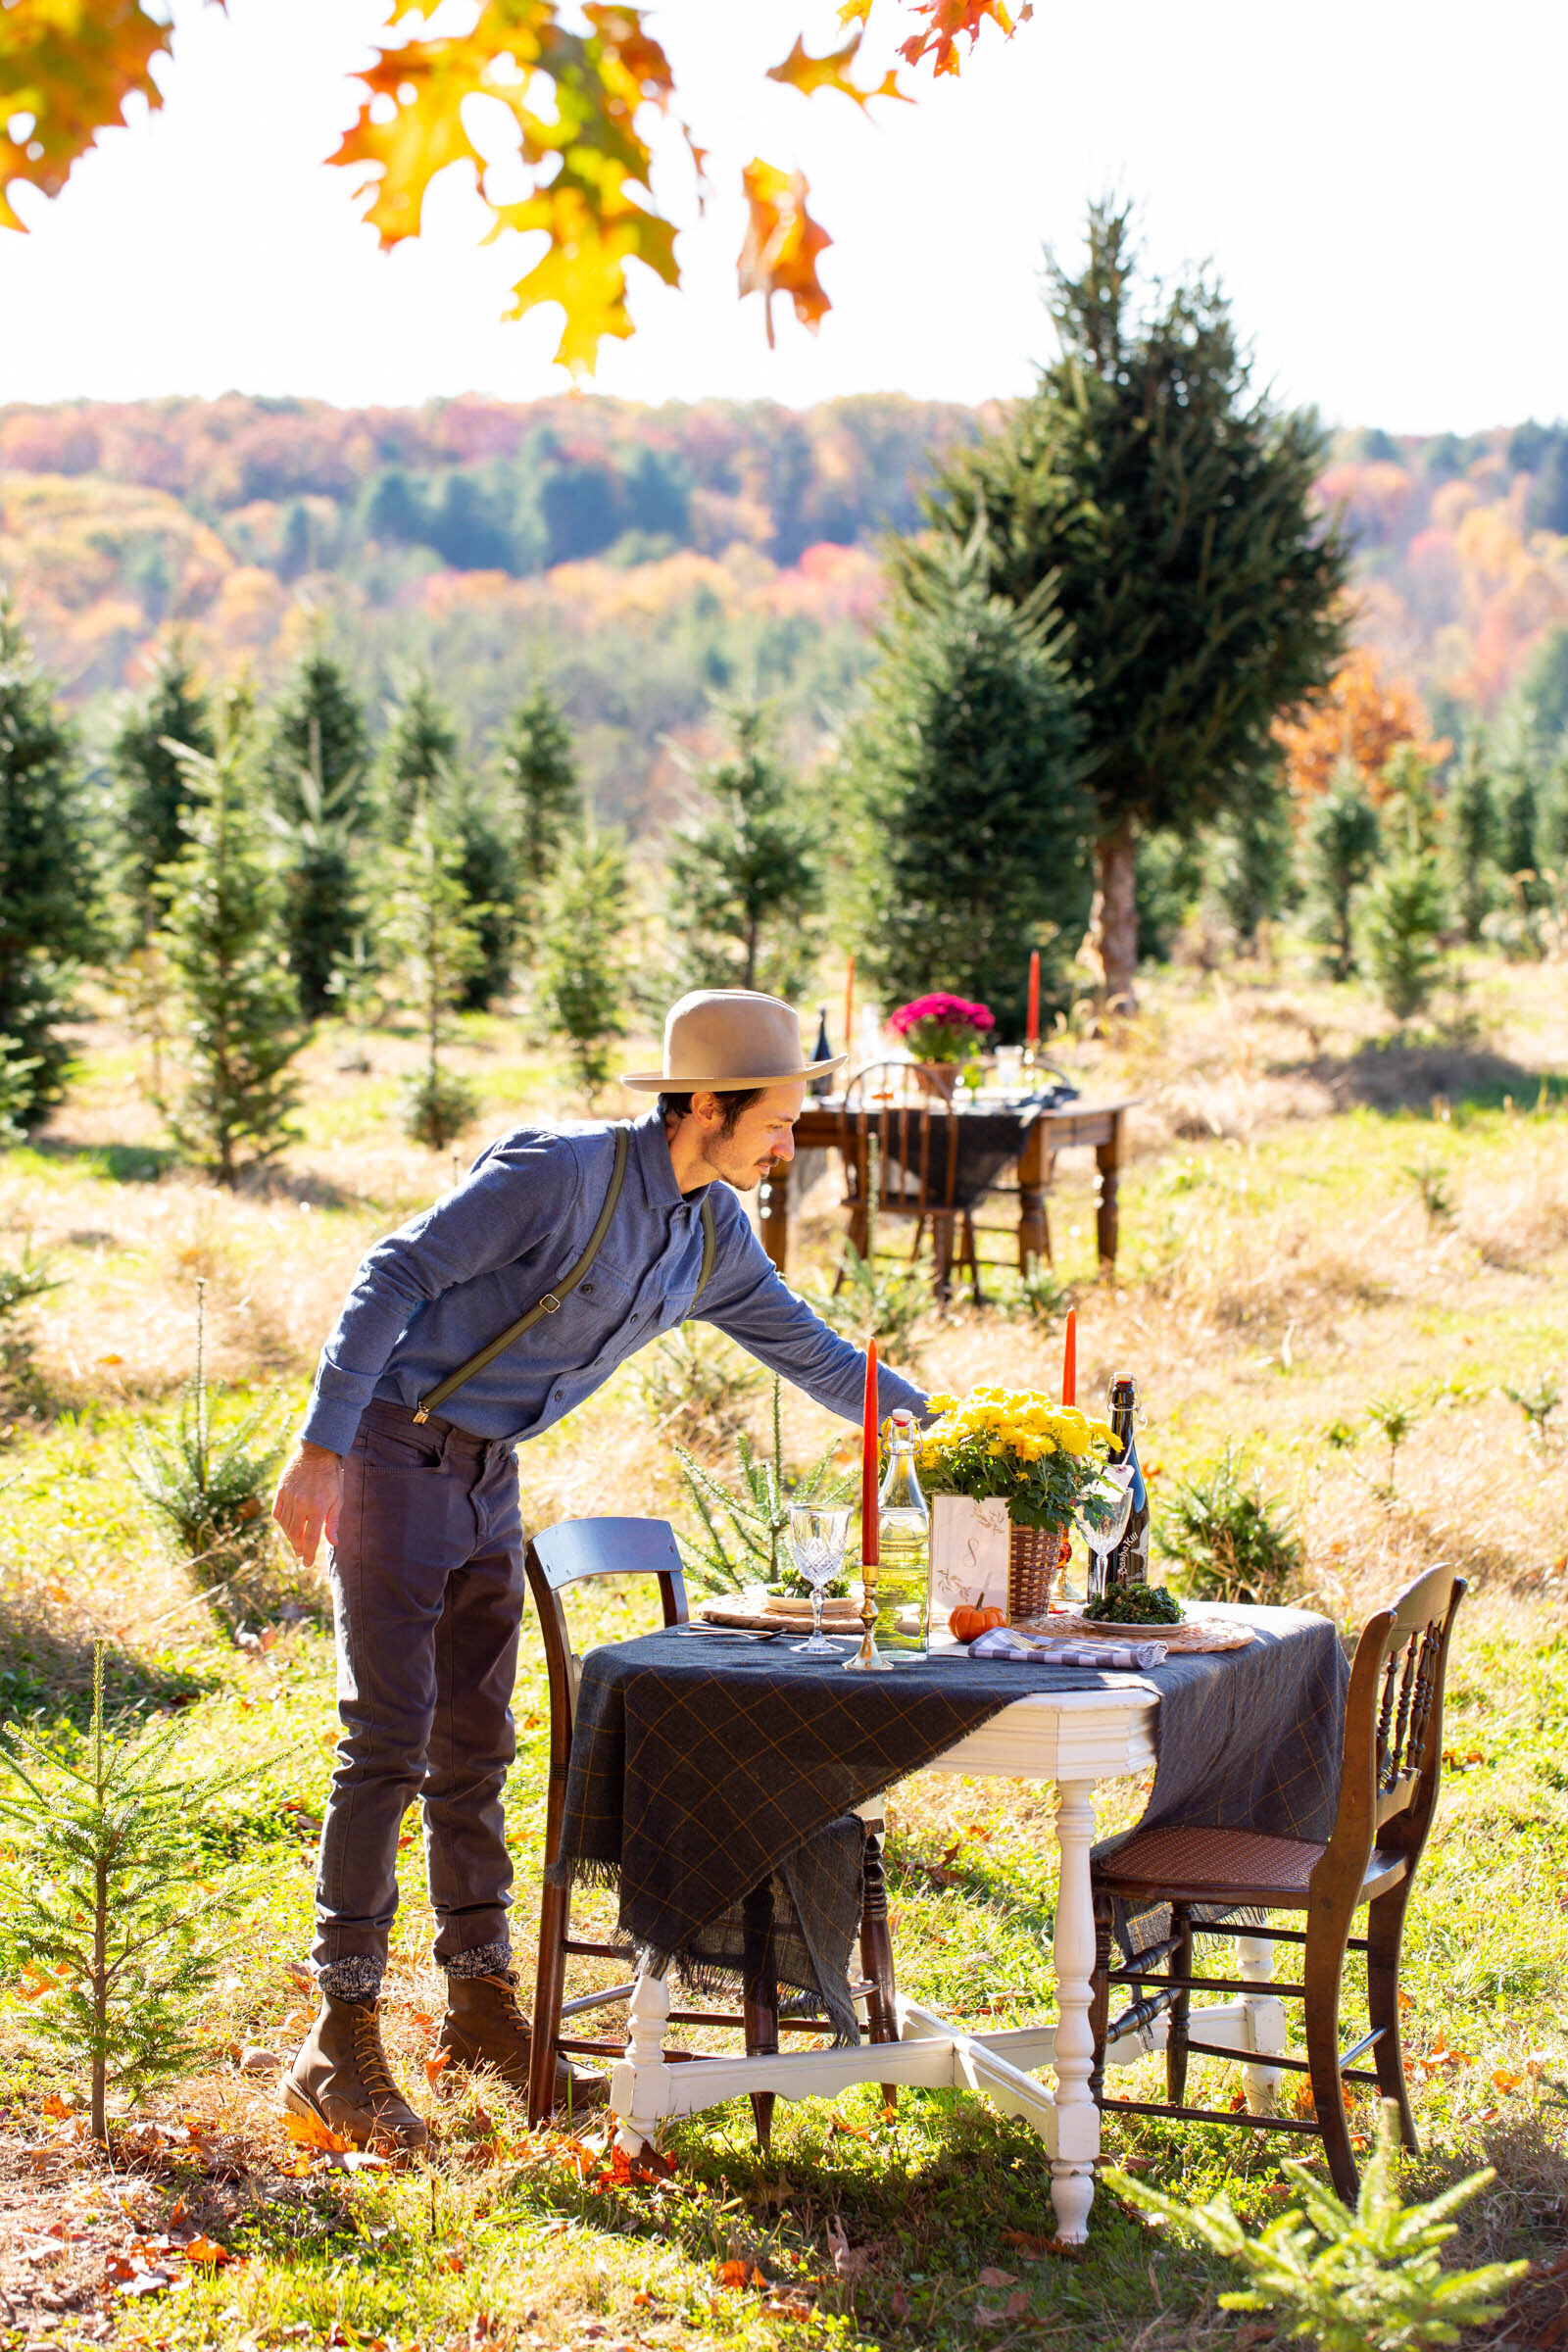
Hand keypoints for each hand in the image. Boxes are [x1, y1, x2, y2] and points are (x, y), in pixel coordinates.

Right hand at [273, 1441, 343, 1567]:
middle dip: (298, 1547)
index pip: (311, 1539)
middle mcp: (301, 1505)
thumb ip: (333, 1522)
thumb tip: (333, 1543)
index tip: (307, 1564)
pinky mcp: (280, 1491)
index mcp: (318, 1508)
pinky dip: (281, 1523)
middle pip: (296, 1534)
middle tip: (301, 1555)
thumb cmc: (332, 1477)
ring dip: (290, 1537)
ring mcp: (289, 1497)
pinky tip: (286, 1526)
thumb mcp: (338, 1499)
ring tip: (295, 1543)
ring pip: (285, 1525)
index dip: (309, 1554)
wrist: (317, 1453)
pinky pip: (277, 1513)